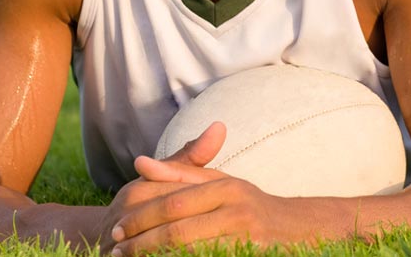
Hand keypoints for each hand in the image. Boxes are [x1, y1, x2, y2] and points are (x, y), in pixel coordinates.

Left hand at [104, 122, 308, 254]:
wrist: (295, 230)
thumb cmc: (248, 205)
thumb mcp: (218, 183)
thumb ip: (180, 173)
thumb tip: (140, 163)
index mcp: (226, 187)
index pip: (172, 201)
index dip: (140, 217)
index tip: (115, 229)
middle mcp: (236, 210)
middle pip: (177, 229)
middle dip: (141, 243)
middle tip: (114, 252)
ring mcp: (245, 237)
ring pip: (189, 251)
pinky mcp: (250, 254)